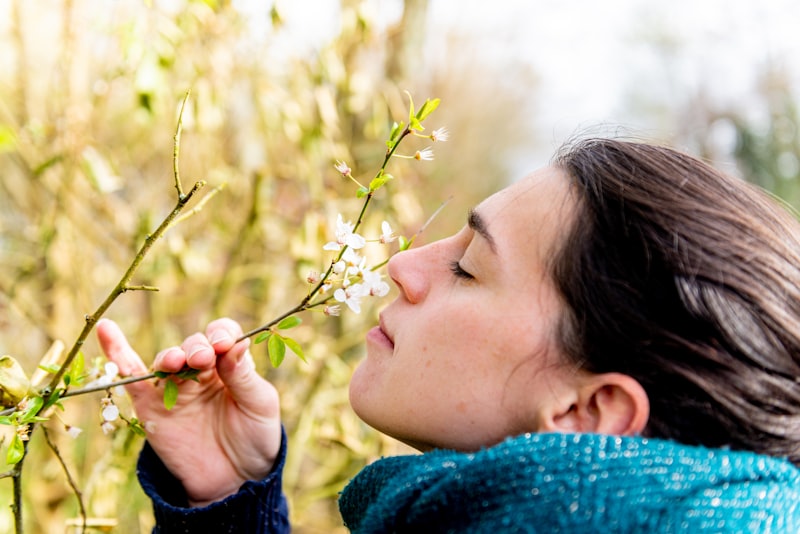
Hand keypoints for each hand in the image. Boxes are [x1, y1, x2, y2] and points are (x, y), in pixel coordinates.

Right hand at [96, 318, 281, 506]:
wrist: (234, 482)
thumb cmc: (254, 438)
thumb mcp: (260, 405)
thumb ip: (245, 376)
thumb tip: (237, 344)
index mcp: (230, 365)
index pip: (223, 334)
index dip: (222, 333)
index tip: (224, 344)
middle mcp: (201, 371)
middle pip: (193, 345)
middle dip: (197, 347)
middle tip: (204, 358)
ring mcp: (175, 389)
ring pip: (167, 360)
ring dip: (171, 357)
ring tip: (178, 361)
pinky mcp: (152, 408)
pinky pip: (131, 378)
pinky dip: (117, 353)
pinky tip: (106, 329)